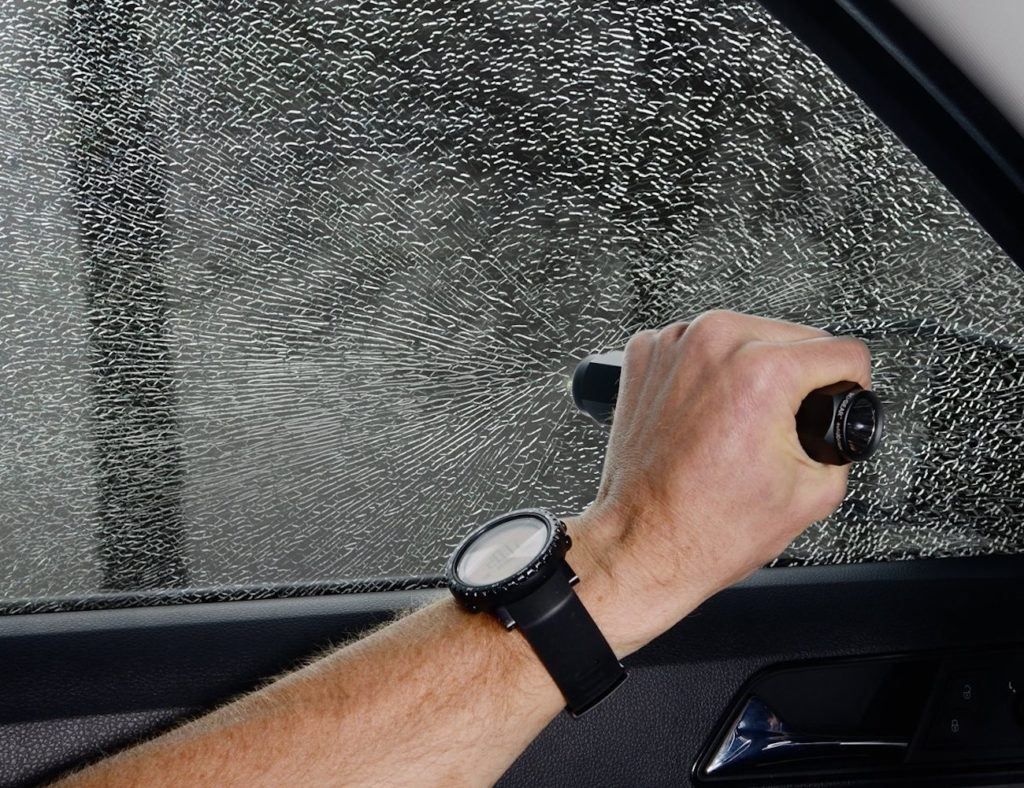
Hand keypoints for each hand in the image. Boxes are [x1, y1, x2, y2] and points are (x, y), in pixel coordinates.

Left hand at [567, 310, 871, 655]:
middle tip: (783, 426)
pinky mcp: (646, 355)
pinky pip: (698, 347)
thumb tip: (843, 420)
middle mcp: (714, 344)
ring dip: (754, 370)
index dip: (852, 384)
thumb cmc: (709, 526)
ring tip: (740, 422)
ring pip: (745, 336)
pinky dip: (708, 373)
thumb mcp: (815, 490)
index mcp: (760, 371)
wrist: (645, 541)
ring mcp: (673, 345)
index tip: (839, 400)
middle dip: (800, 377)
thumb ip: (845, 440)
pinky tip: (705, 413)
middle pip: (795, 336)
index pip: (842, 350)